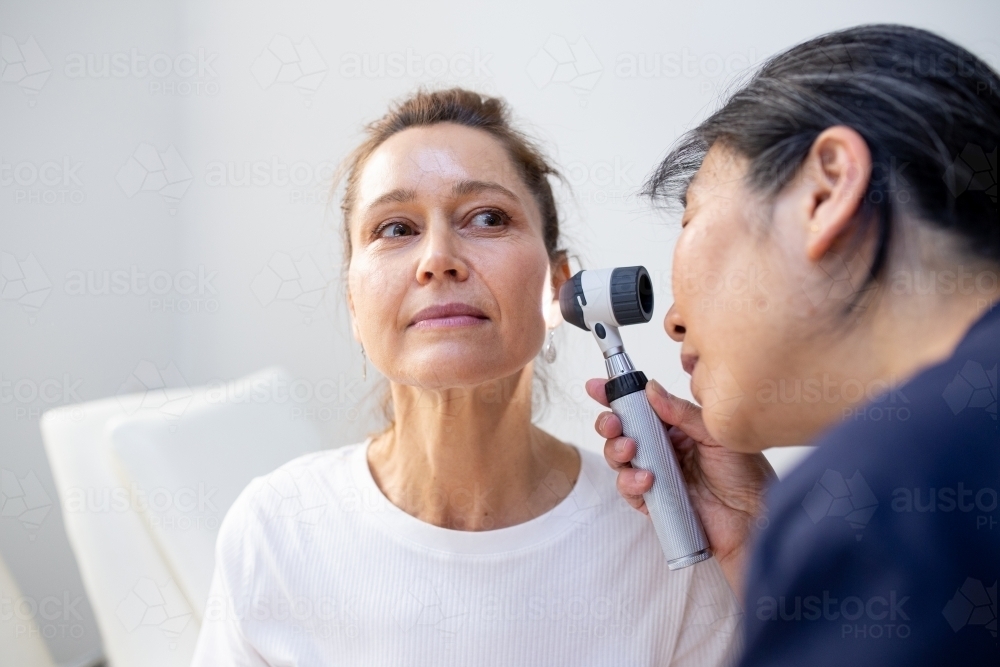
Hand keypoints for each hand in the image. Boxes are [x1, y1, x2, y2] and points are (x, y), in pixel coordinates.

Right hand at [587, 377, 775, 602]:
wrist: (753, 518)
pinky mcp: (654, 502)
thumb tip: (651, 389)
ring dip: (617, 451)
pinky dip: (630, 482)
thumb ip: (681, 413)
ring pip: (620, 459)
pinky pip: (629, 490)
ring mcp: (656, 475)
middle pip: (622, 432)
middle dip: (610, 424)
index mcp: (677, 429)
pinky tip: (647, 479)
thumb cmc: (746, 476)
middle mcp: (663, 450)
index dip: (616, 397)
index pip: (640, 408)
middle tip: (613, 423)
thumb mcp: (715, 434)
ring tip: (631, 450)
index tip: (597, 387)